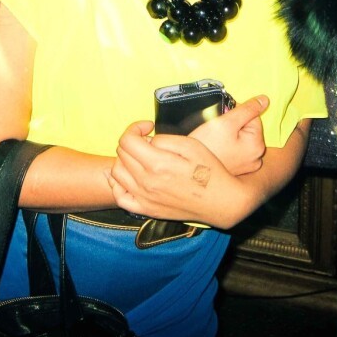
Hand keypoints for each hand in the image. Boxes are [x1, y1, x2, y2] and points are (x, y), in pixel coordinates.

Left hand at [108, 121, 241, 223]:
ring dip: (125, 159)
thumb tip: (147, 140)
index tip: (149, 127)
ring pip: (117, 173)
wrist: (220, 201)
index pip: (127, 140)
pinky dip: (119, 183)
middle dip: (132, 141)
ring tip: (141, 157)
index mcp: (157, 164)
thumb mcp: (191, 145)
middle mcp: (146, 182)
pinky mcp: (146, 210)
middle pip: (121, 154)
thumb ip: (164, 139)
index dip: (135, 128)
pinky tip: (130, 176)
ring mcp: (144, 198)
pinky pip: (120, 196)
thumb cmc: (210, 171)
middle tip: (149, 141)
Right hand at [188, 95, 266, 175]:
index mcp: (258, 146)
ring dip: (230, 134)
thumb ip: (247, 109)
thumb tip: (265, 100)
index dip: (236, 113)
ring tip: (215, 139)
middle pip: (248, 128)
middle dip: (233, 124)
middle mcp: (256, 158)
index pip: (253, 117)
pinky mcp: (237, 170)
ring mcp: (247, 166)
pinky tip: (216, 147)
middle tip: (216, 129)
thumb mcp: (227, 122)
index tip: (222, 118)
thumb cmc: (206, 145)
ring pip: (241, 138)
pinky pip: (236, 150)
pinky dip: (227, 145)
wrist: (190, 169)